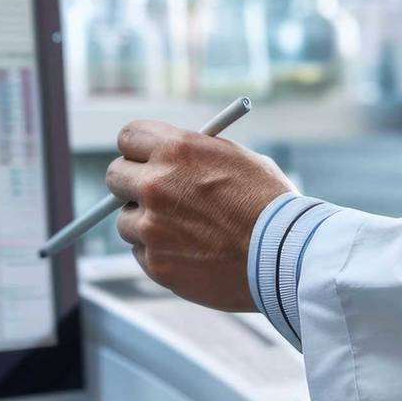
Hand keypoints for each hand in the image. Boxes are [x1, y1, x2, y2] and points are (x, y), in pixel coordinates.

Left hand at [103, 120, 293, 311]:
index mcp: (177, 149)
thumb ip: (195, 156)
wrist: (286, 257)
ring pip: (126, 220)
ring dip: (145, 224)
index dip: (137, 149)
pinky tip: (192, 254)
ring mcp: (151, 226)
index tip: (142, 159)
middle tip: (151, 195)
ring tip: (186, 232)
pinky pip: (141, 253)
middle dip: (131, 184)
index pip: (128, 137)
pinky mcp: (155, 262)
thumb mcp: (237, 160)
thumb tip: (168, 158)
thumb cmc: (271, 206)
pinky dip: (158, 254)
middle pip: (115, 176)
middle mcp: (156, 184)